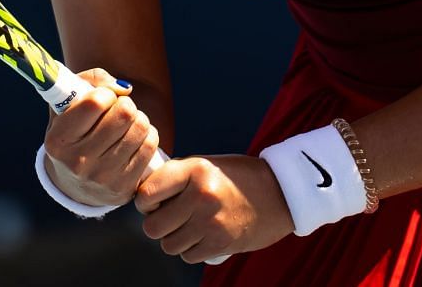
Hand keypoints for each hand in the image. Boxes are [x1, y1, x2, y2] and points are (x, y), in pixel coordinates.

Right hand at [42, 68, 160, 209]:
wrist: (74, 184)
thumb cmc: (73, 132)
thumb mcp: (67, 104)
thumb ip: (91, 81)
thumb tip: (124, 88)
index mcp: (59, 140)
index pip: (95, 103)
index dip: (106, 94)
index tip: (104, 98)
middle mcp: (78, 162)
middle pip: (124, 113)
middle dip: (125, 104)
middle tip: (119, 109)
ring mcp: (102, 178)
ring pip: (141, 127)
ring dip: (138, 118)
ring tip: (127, 123)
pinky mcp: (124, 188)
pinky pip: (150, 145)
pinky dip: (147, 135)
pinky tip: (135, 138)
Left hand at [134, 154, 294, 263]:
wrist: (279, 193)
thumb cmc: (237, 177)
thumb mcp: (205, 165)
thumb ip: (175, 178)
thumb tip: (143, 197)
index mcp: (195, 170)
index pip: (148, 192)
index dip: (143, 201)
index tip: (151, 201)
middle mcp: (201, 196)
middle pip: (153, 226)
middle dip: (156, 224)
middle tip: (169, 216)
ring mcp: (212, 223)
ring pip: (168, 245)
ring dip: (174, 239)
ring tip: (188, 226)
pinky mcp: (221, 244)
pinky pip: (188, 256)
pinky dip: (191, 249)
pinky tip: (202, 235)